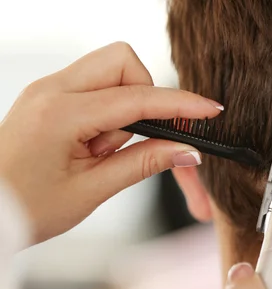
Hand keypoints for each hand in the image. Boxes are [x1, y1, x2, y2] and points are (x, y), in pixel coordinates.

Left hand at [0, 42, 222, 243]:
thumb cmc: (27, 207)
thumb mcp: (92, 190)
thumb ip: (143, 163)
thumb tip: (186, 151)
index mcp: (61, 114)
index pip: (137, 98)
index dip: (180, 105)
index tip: (210, 110)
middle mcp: (52, 90)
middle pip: (122, 62)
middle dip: (147, 95)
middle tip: (139, 139)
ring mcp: (48, 89)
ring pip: (111, 71)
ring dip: (126, 107)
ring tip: (105, 152)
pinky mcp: (50, 97)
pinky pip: (96, 87)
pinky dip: (110, 112)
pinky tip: (96, 145)